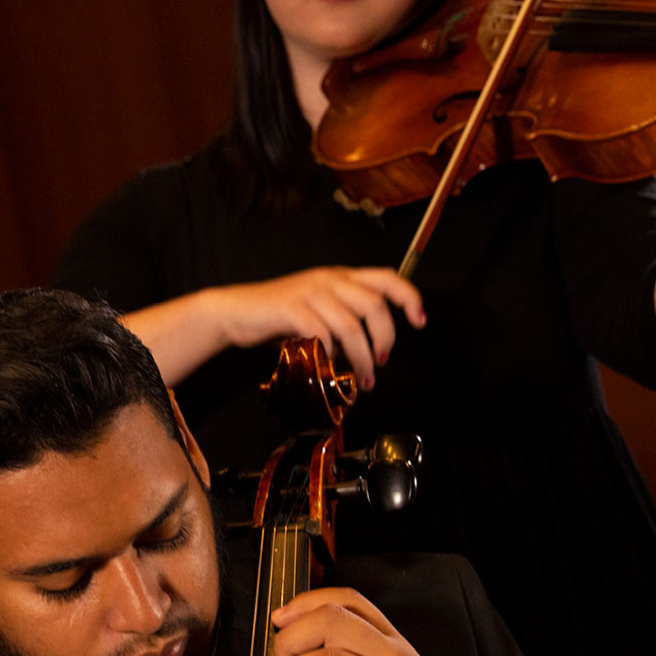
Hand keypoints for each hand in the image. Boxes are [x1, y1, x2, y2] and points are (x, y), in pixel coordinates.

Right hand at [218, 267, 425, 389]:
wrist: (236, 312)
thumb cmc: (276, 318)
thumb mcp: (316, 312)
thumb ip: (341, 323)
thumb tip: (362, 352)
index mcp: (339, 277)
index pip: (386, 277)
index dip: (409, 297)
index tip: (419, 321)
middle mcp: (329, 279)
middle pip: (374, 304)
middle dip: (385, 338)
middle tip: (381, 362)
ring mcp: (310, 292)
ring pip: (351, 325)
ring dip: (362, 357)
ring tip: (363, 378)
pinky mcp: (291, 309)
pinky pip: (322, 333)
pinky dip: (330, 353)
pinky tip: (327, 364)